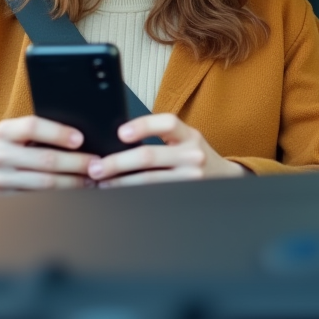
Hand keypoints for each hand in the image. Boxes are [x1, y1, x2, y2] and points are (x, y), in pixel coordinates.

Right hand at [0, 115, 96, 196]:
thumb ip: (39, 131)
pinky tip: (73, 193)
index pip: (33, 127)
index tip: (81, 139)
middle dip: (77, 164)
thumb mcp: (13, 131)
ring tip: (91, 181)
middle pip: (46, 160)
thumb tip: (80, 137)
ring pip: (44, 184)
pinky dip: (58, 196)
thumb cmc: (2, 144)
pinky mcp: (1, 199)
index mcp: (5, 131)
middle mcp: (0, 154)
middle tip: (97, 165)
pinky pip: (35, 198)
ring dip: (73, 184)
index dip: (58, 133)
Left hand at [87, 113, 246, 187]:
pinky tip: (120, 194)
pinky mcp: (185, 194)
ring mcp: (190, 177)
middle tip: (94, 168)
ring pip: (148, 181)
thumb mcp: (185, 139)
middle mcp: (192, 154)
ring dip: (120, 183)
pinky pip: (154, 195)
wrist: (224, 178)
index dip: (143, 126)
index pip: (167, 123)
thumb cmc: (194, 155)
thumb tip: (119, 139)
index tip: (120, 133)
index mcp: (189, 134)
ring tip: (101, 184)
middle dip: (116, 162)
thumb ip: (162, 137)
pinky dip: (133, 194)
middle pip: (149, 156)